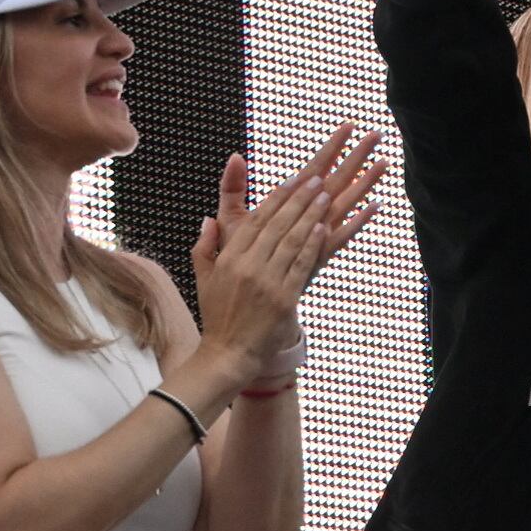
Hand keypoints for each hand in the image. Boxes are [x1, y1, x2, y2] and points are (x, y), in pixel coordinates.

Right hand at [192, 127, 384, 368]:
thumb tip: (208, 218)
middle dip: (299, 199)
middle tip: (317, 178)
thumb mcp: (204, 276)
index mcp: (229, 258)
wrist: (229, 352)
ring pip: (292, 241)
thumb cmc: (219, 313)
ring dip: (311, 215)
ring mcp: (266, 282)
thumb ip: (206, 245)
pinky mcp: (284, 298)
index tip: (295, 179)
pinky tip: (324, 226)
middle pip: (277, 225)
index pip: (257, 220)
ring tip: (326, 194)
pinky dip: (313, 244)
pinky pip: (301, 265)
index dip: (278, 198)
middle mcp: (246, 266)